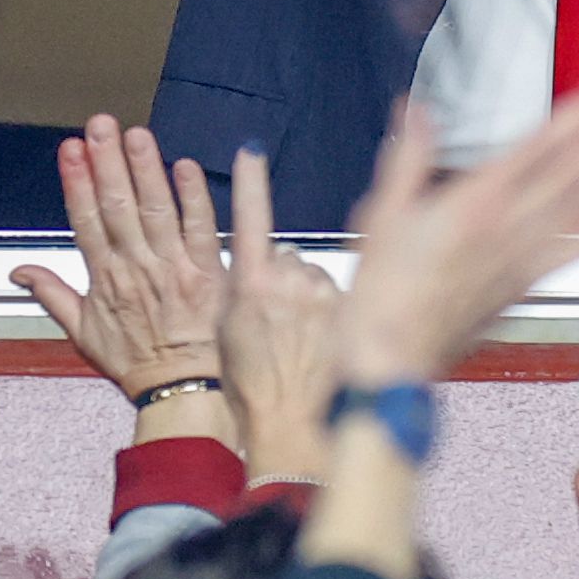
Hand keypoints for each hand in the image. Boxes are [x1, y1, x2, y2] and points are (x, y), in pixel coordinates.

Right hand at [10, 117, 226, 407]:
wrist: (182, 392)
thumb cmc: (137, 364)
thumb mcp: (84, 335)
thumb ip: (52, 295)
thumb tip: (19, 273)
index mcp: (105, 279)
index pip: (85, 222)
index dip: (76, 184)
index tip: (70, 150)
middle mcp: (137, 268)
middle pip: (117, 207)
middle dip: (106, 163)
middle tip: (100, 126)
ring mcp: (173, 268)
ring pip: (156, 210)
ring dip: (145, 170)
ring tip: (135, 135)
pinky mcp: (208, 273)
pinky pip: (201, 229)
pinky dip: (194, 198)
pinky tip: (185, 167)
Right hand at [213, 152, 342, 486]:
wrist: (295, 426)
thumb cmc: (256, 390)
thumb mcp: (228, 336)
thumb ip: (240, 292)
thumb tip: (255, 268)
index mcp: (249, 284)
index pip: (250, 217)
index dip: (251, 182)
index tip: (251, 152)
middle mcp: (287, 282)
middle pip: (288, 258)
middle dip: (286, 280)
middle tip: (281, 324)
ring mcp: (322, 295)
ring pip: (316, 278)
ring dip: (312, 299)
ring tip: (304, 340)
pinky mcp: (350, 310)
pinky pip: (340, 296)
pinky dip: (335, 313)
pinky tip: (326, 342)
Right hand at [330, 92, 578, 397]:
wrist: (391, 356)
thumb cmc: (382, 291)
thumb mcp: (383, 214)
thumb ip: (408, 160)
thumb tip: (416, 111)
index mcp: (471, 203)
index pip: (536, 151)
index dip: (575, 122)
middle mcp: (505, 227)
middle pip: (569, 175)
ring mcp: (520, 258)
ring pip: (578, 209)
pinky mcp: (524, 285)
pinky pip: (573, 253)